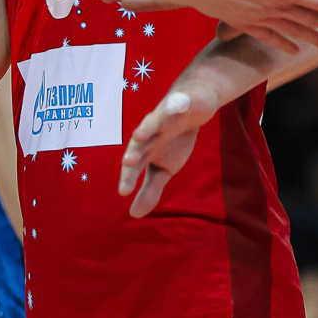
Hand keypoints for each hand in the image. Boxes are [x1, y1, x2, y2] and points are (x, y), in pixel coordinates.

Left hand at [119, 80, 217, 217]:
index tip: (125, 192)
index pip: (135, 165)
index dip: (129, 177)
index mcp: (145, 150)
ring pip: (153, 122)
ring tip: (139, 135)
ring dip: (146, 128)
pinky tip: (177, 107)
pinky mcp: (180, 103)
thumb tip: (134, 215)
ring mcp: (164, 117)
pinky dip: (177, 105)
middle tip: (127, 163)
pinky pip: (178, 104)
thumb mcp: (165, 168)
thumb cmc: (174, 139)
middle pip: (140, 144)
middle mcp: (150, 133)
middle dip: (134, 152)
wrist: (193, 106)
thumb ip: (150, 190)